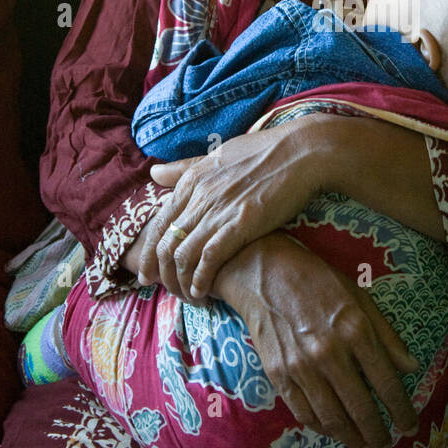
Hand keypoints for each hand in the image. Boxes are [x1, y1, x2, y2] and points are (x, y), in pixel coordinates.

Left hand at [136, 119, 320, 298]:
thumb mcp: (218, 155)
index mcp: (192, 179)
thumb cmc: (265, 151)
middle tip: (156, 288)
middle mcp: (199, 196)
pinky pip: (209, 258)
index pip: (158, 223)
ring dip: (180, 280)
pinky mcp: (241, 223)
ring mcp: (219, 210)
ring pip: (182, 254)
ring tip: (186, 295)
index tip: (145, 271)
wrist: (302, 151)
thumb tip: (153, 172)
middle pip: (165, 242)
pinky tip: (202, 291)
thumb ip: (185, 168)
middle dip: (157, 271)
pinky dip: (201, 278)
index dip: (148, 251)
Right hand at [216, 233, 419, 447]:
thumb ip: (388, 336)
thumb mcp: (361, 299)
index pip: (387, 384)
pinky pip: (304, 413)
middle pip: (361, 408)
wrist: (266, 274)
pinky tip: (334, 430)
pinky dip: (322, 428)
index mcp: (356, 331)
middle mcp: (330, 353)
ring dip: (352, 438)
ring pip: (332, 418)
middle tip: (386, 442)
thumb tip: (412, 367)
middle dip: (378, 432)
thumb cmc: (319, 282)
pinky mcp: (279, 375)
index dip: (402, 411)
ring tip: (363, 443)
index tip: (410, 426)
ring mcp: (301, 367)